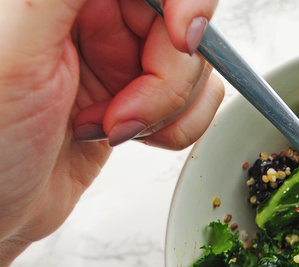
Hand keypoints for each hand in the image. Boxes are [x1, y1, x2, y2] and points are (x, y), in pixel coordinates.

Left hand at [0, 0, 224, 266]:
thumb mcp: (15, 47)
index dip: (185, 2)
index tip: (182, 39)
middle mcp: (92, 12)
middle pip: (181, 20)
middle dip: (167, 77)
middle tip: (124, 112)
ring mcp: (116, 52)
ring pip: (194, 63)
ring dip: (168, 108)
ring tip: (109, 128)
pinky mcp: (135, 91)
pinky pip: (192, 97)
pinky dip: (176, 125)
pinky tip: (124, 136)